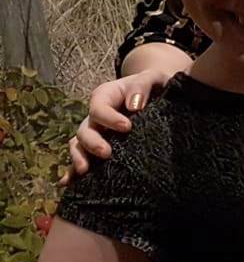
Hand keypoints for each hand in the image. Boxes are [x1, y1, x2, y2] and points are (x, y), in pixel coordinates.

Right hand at [60, 68, 173, 184]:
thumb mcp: (153, 77)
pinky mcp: (98, 147)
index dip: (109, 118)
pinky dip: (72, 171)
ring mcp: (95, 133)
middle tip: (106, 153)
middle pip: (84, 130)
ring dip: (79, 158)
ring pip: (78, 146)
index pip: (99, 108)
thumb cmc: (154, 84)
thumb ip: (143, 85)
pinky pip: (82, 159)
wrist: (157, 94)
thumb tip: (134, 105)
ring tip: (85, 171)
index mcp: (105, 96)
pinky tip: (67, 183)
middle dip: (92, 142)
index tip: (127, 127)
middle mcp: (95, 116)